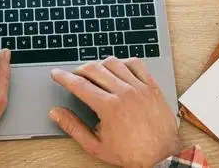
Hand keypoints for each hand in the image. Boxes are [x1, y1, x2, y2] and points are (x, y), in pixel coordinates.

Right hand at [49, 57, 180, 167]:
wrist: (161, 156)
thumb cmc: (131, 154)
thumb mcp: (96, 146)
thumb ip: (73, 127)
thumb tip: (57, 114)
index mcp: (108, 107)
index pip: (79, 84)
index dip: (64, 77)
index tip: (56, 74)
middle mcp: (124, 92)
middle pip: (94, 69)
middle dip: (79, 70)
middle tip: (74, 75)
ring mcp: (139, 87)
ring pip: (114, 62)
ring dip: (100, 64)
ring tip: (95, 72)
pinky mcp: (152, 86)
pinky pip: (136, 64)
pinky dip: (124, 62)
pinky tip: (119, 69)